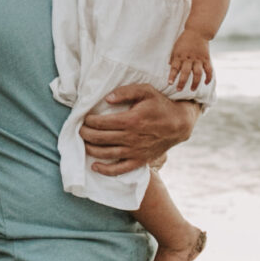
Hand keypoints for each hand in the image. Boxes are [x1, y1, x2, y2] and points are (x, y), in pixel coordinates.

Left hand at [79, 84, 201, 176]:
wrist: (179, 124)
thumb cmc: (160, 105)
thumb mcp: (146, 90)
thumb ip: (125, 91)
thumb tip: (107, 98)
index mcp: (131, 120)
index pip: (102, 123)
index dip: (89, 121)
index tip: (85, 118)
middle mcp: (131, 137)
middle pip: (100, 138)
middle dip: (85, 134)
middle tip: (80, 130)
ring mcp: (135, 151)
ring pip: (106, 154)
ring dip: (91, 149)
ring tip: (84, 143)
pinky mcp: (139, 161)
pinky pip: (120, 170)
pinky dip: (106, 170)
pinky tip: (95, 166)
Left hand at [167, 30, 215, 94]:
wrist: (197, 31)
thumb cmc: (184, 40)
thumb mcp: (175, 48)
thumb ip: (173, 58)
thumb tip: (170, 66)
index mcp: (180, 56)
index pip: (175, 67)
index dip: (172, 76)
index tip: (170, 83)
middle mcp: (189, 58)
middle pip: (186, 72)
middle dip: (182, 82)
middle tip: (179, 89)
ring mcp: (198, 59)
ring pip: (198, 73)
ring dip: (195, 83)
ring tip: (192, 89)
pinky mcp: (206, 59)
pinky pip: (209, 70)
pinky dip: (208, 77)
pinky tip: (206, 83)